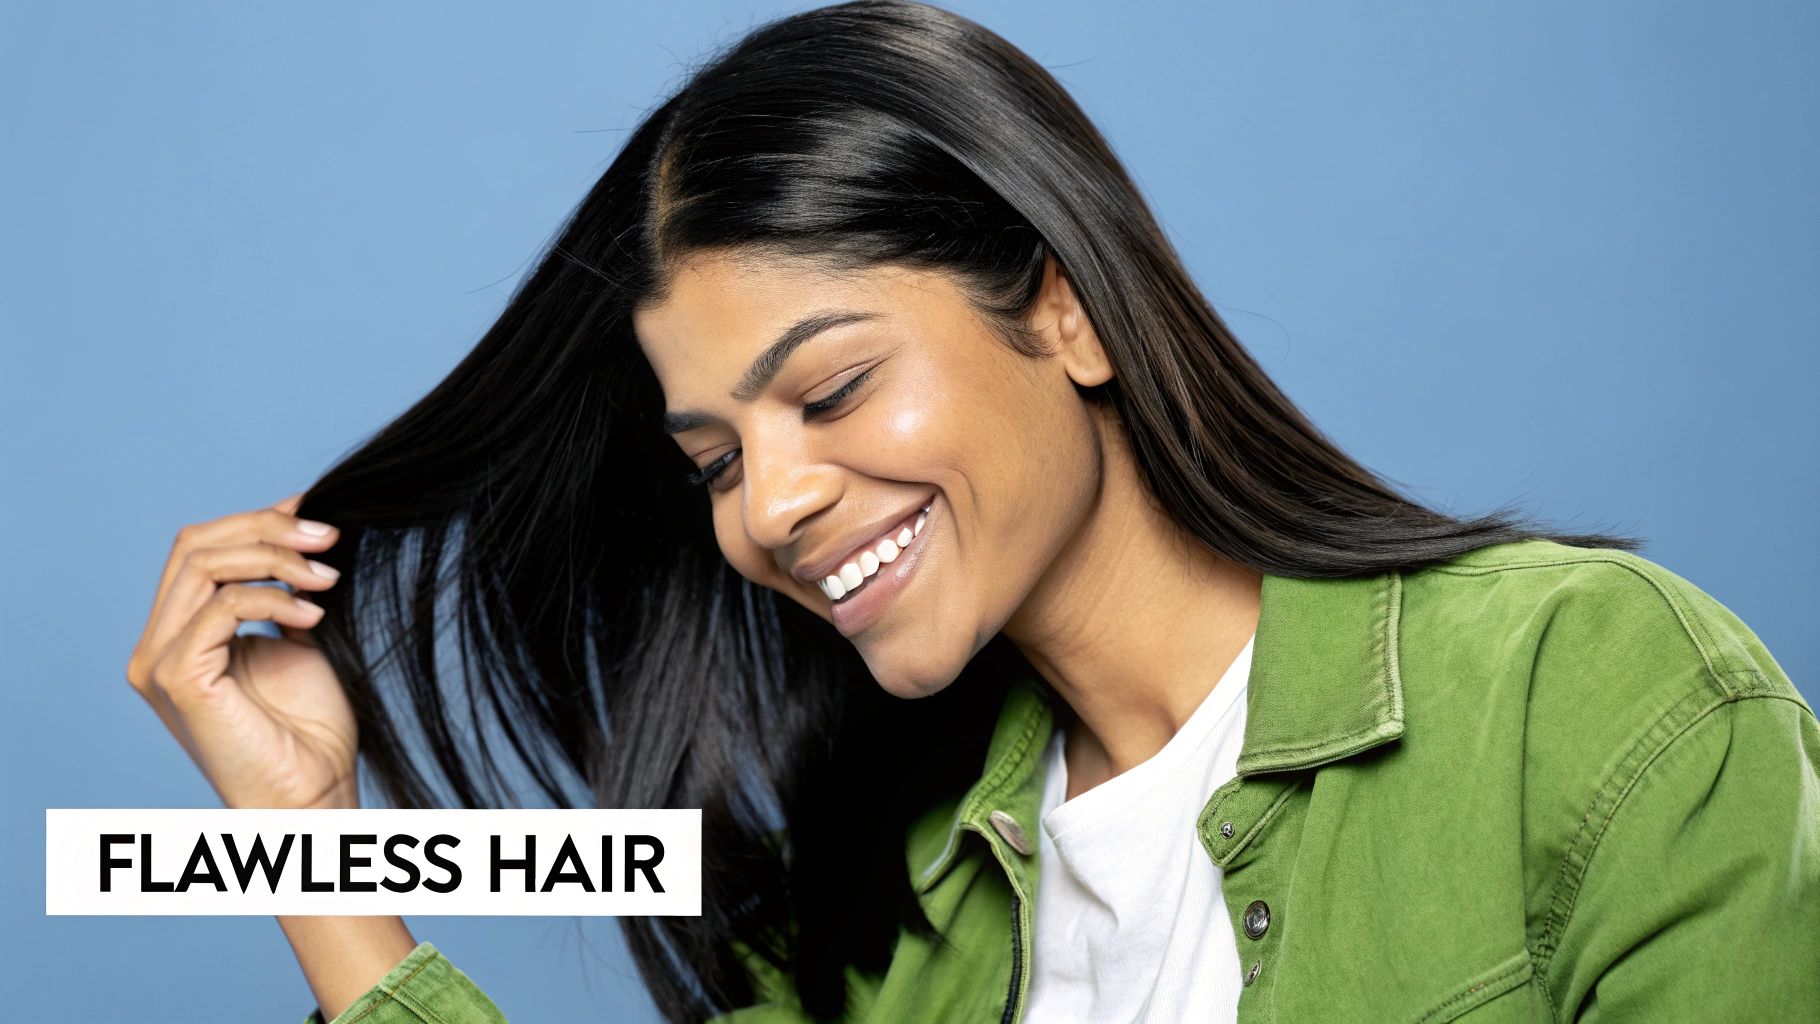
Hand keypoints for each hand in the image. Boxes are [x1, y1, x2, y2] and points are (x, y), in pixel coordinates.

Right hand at [126, 493, 359, 809]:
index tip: (319, 510)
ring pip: (203, 566)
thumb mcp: (300, 638)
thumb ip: (285, 589)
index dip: (258, 519)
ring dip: (276, 558)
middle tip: (330, 536)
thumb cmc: (309, 728)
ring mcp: (159, 661)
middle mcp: (157, 643)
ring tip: (329, 576)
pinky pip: (220, 607)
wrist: (312, 793)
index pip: (201, 548)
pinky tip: (314, 614)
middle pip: (194, 545)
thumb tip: (305, 528)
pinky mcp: (176, 677)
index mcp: (179, 631)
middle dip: (267, 528)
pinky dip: (274, 598)